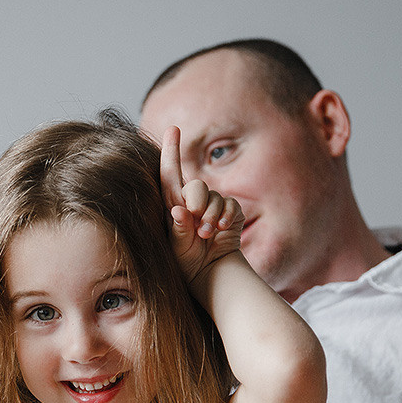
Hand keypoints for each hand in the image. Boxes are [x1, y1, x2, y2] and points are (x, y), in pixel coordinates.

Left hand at [161, 126, 243, 283]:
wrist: (210, 273)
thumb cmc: (186, 261)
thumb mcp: (176, 247)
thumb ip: (177, 229)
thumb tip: (178, 211)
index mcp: (174, 204)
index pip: (170, 174)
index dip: (171, 151)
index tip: (173, 129)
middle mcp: (193, 202)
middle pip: (195, 185)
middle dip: (196, 201)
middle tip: (196, 220)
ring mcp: (213, 206)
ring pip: (214, 197)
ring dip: (210, 215)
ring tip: (206, 234)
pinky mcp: (231, 213)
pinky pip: (230, 205)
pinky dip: (226, 216)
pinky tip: (221, 229)